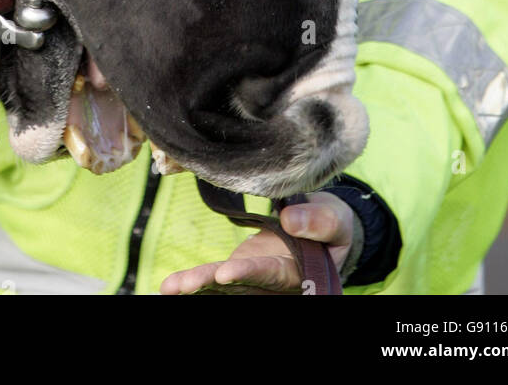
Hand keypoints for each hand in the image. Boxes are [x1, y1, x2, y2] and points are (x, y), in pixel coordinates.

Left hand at [159, 191, 354, 294]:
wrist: (322, 228)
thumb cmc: (332, 226)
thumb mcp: (336, 220)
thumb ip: (320, 221)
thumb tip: (291, 219)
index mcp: (299, 274)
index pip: (273, 274)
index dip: (251, 273)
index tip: (228, 272)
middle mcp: (274, 284)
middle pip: (242, 287)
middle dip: (212, 285)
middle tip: (187, 286)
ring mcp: (255, 281)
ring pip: (223, 286)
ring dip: (196, 285)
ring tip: (170, 288)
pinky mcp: (240, 273)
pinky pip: (215, 277)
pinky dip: (194, 281)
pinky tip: (170, 286)